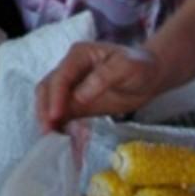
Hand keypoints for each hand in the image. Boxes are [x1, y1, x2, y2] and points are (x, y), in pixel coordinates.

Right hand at [34, 41, 165, 130]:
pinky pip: (62, 115)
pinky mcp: (76, 103)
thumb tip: (78, 97)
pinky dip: (59, 127)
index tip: (55, 116)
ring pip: (49, 102)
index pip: (61, 76)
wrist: (150, 77)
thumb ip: (102, 78)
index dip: (55, 96)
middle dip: (44, 109)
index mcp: (79, 55)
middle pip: (47, 88)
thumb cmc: (140, 66)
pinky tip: (63, 140)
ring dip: (47, 119)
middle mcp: (70, 69)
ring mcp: (71, 86)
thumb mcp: (126, 67)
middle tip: (47, 131)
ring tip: (52, 139)